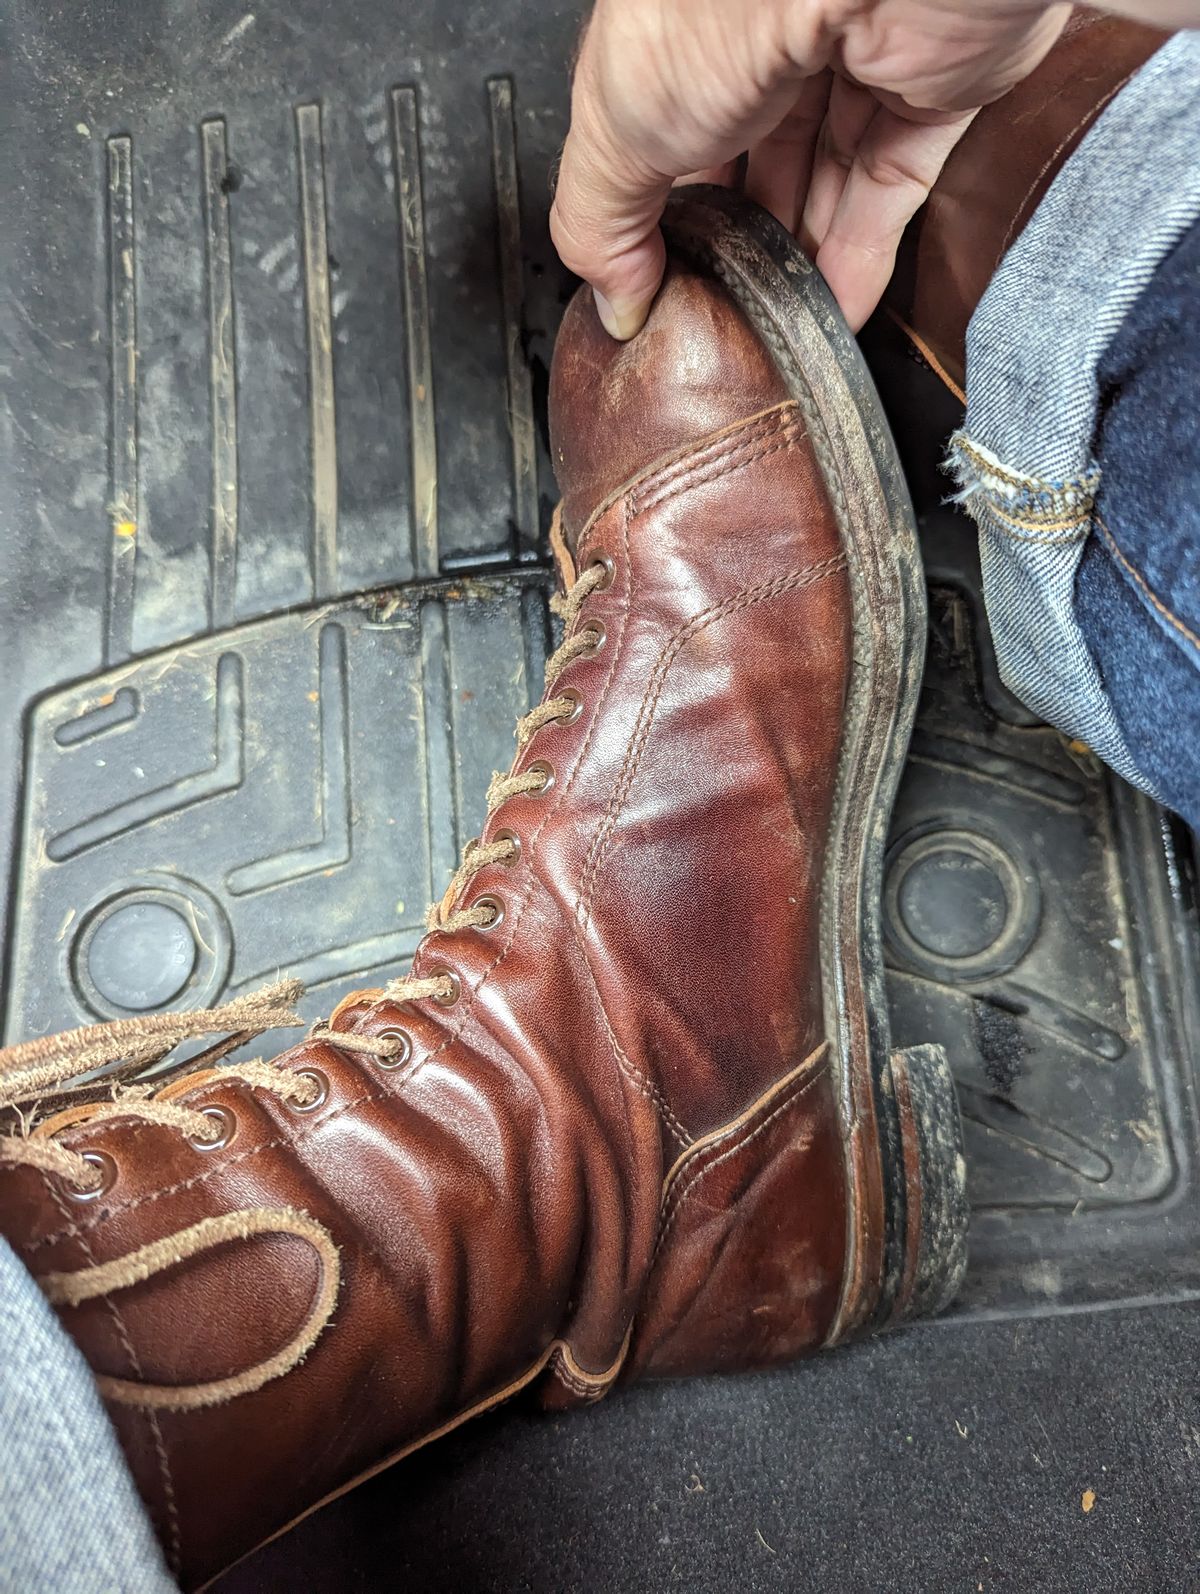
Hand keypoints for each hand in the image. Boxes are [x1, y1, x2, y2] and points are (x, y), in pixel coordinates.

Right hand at [551, 0, 1070, 334]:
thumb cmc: (726, 9)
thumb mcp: (616, 129)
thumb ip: (600, 222)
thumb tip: (614, 301)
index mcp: (686, 26)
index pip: (673, 129)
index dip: (664, 208)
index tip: (657, 280)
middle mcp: (770, 31)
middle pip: (757, 156)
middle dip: (740, 241)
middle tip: (722, 310)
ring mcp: (857, 55)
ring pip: (829, 177)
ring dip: (803, 260)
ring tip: (778, 328)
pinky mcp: (932, 86)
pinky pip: (894, 186)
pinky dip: (865, 255)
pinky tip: (836, 310)